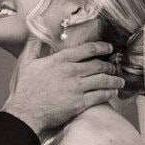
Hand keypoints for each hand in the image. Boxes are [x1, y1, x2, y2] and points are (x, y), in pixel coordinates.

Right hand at [3, 38, 122, 136]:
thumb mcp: (26, 63)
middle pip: (98, 65)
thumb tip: (36, 31)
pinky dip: (109, 93)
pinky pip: (100, 96)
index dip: (101, 47)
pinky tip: (112, 92)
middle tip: (114, 67)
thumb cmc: (25, 90)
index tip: (108, 48)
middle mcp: (71, 72)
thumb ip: (34, 45)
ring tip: (119, 81)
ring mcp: (76, 88)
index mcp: (60, 60)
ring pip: (103, 80)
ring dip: (114, 80)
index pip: (87, 49)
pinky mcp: (79, 103)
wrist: (26, 113)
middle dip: (109, 66)